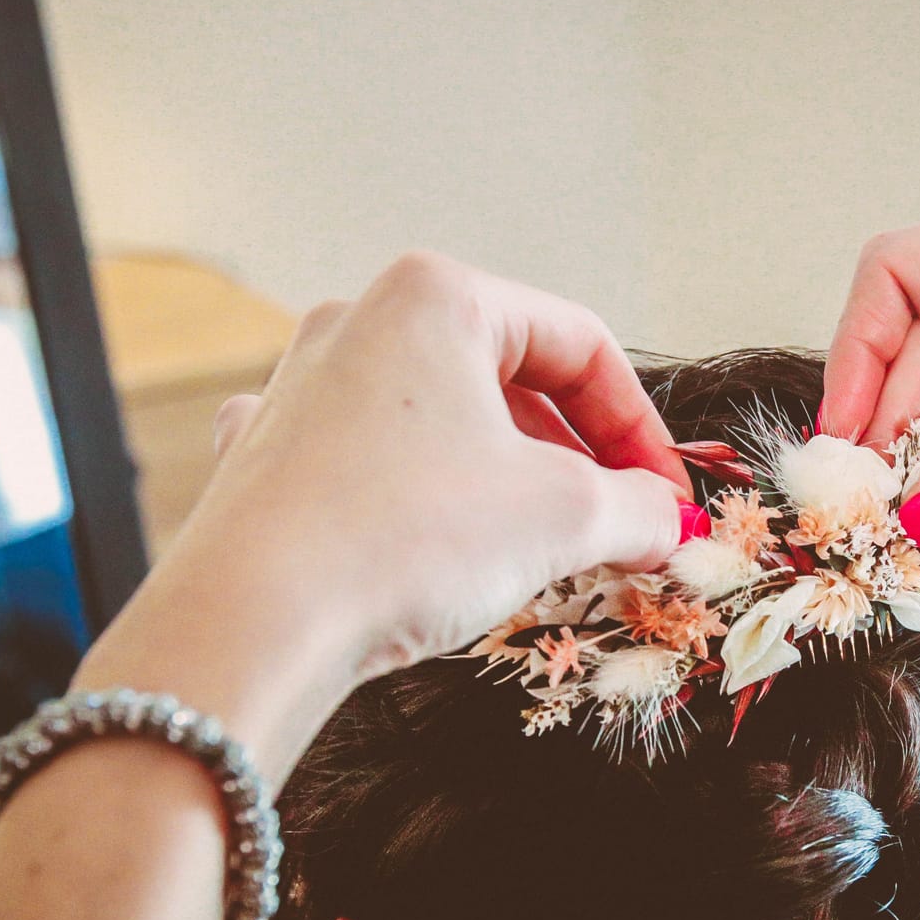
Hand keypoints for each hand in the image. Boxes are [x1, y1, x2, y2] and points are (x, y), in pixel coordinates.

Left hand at [77, 253, 691, 775]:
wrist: (253, 622)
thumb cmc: (406, 538)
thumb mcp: (559, 517)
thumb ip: (632, 509)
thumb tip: (664, 522)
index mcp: (434, 297)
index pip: (579, 344)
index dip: (641, 429)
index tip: (666, 501)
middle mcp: (355, 322)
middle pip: (503, 380)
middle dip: (571, 459)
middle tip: (613, 530)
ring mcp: (294, 389)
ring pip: (431, 425)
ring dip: (495, 483)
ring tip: (534, 554)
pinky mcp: (257, 460)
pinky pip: (359, 468)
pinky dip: (409, 504)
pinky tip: (427, 554)